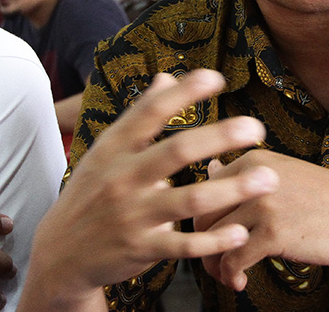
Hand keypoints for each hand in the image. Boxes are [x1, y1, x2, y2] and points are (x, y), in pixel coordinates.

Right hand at [22, 70, 277, 301]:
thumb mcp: (107, 150)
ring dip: (231, 190)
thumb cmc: (93, 191)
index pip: (149, 112)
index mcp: (114, 148)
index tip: (217, 78)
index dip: (182, 93)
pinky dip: (213, 240)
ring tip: (267, 179)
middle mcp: (122, 178)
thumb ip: (140, 115)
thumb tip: (166, 76)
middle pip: (176, 152)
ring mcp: (131, 215)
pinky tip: (241, 232)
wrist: (60, 252)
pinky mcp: (141, 249)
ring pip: (188, 200)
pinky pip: (183, 245)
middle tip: (256, 128)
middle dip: (219, 137)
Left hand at [196, 150, 328, 291]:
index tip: (213, 236)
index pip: (207, 189)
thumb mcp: (285, 175)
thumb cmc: (328, 199)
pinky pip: (233, 260)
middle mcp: (254, 179)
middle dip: (203, 244)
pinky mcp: (273, 233)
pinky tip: (241, 282)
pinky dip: (231, 276)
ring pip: (212, 239)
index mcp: (254, 161)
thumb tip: (211, 169)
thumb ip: (246, 175)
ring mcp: (263, 205)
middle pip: (203, 214)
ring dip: (214, 264)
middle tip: (216, 261)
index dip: (203, 218)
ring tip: (227, 275)